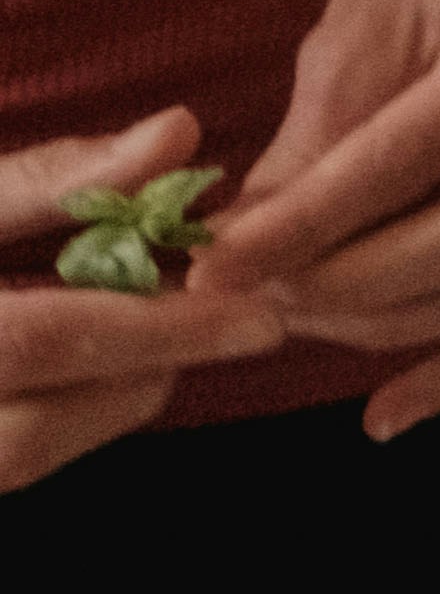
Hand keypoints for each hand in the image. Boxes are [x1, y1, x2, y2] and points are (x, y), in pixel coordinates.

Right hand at [0, 105, 286, 487]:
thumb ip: (47, 179)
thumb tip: (178, 135)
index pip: (36, 342)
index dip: (153, 331)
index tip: (260, 317)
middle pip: (31, 431)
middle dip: (140, 374)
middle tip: (233, 321)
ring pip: (20, 457)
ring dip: (107, 400)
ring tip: (172, 336)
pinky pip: (2, 459)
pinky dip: (62, 417)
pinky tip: (104, 369)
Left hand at [194, 0, 439, 436]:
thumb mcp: (369, 19)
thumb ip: (320, 139)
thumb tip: (241, 256)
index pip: (416, 152)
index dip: (308, 222)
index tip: (212, 269)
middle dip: (354, 285)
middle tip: (254, 305)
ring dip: (397, 326)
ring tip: (299, 327)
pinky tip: (388, 411)